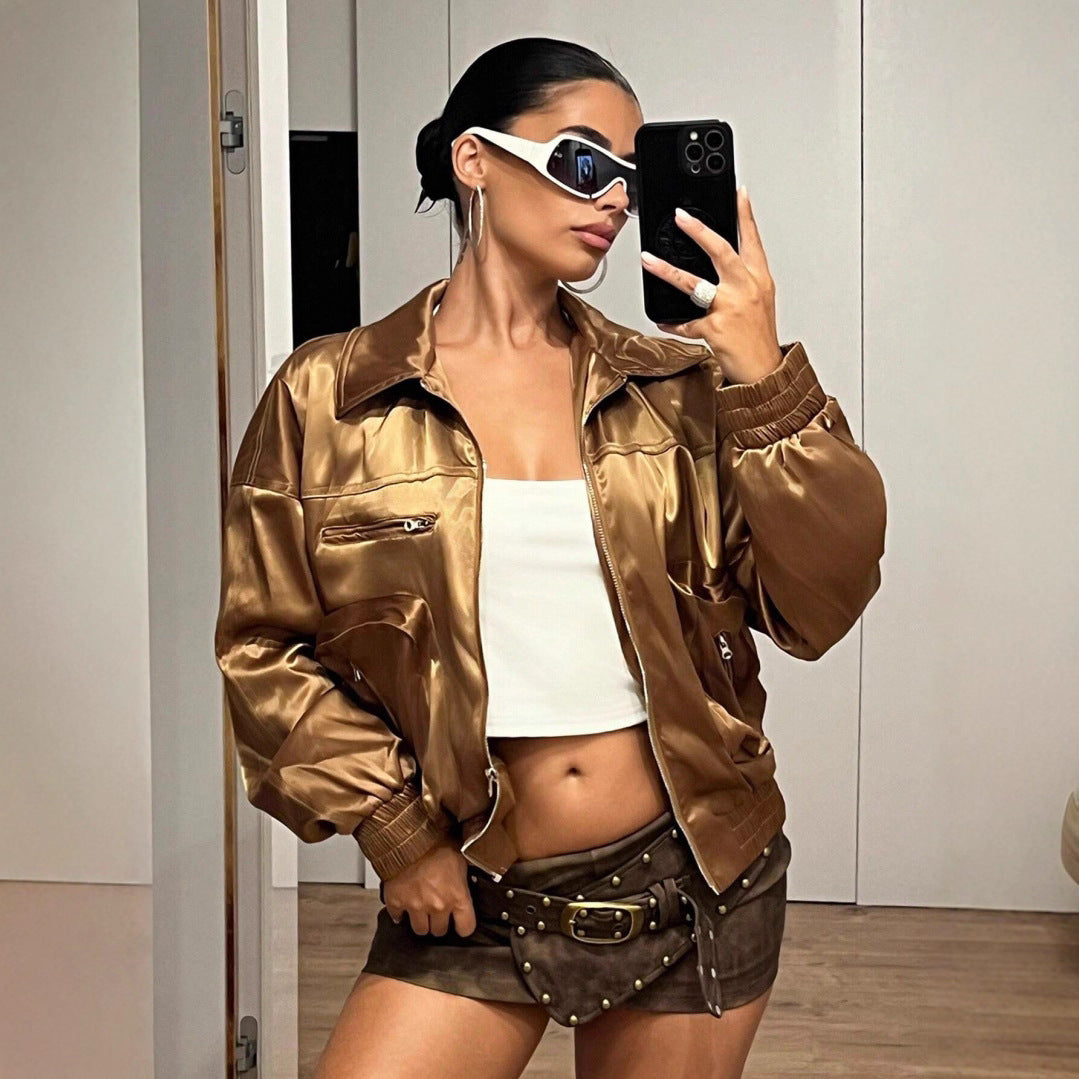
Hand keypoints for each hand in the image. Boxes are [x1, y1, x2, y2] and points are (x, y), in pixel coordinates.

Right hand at [381, 838, 477, 936]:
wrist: (408, 835)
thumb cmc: (436, 842)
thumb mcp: (460, 857)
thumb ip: (464, 875)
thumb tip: (474, 875)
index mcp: (457, 896)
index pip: (466, 928)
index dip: (463, 925)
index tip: (460, 921)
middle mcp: (438, 906)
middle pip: (440, 931)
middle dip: (439, 921)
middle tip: (437, 908)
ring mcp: (416, 907)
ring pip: (420, 930)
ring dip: (421, 921)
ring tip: (421, 908)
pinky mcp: (396, 903)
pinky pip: (397, 918)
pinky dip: (400, 913)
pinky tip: (404, 903)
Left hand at [641, 187, 782, 384]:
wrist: (764, 370)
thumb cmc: (759, 335)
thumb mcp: (759, 300)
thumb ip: (742, 278)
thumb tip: (722, 262)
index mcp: (759, 278)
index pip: (752, 240)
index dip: (745, 214)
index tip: (739, 192)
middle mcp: (745, 288)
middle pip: (721, 251)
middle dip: (699, 231)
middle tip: (681, 216)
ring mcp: (729, 307)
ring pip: (693, 283)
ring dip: (667, 270)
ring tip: (648, 260)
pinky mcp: (714, 328)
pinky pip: (685, 322)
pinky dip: (672, 322)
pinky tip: (663, 320)